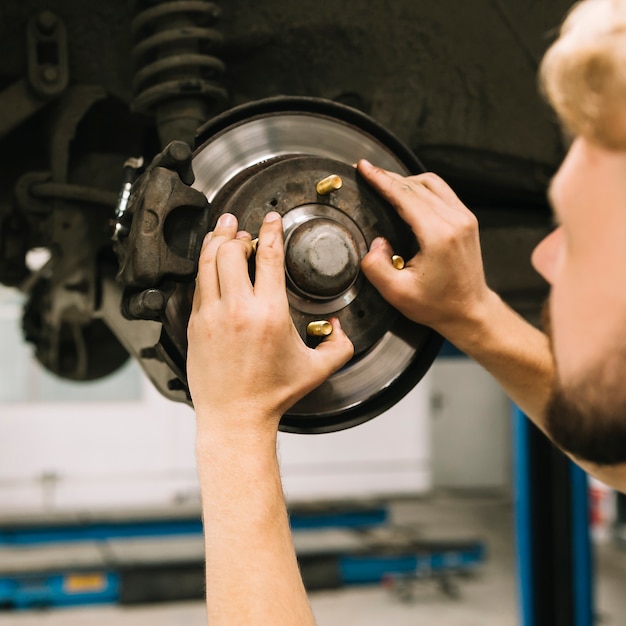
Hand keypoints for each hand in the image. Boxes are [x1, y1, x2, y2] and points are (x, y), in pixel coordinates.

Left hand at [186, 211, 353, 435]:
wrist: (235, 416)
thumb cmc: (273, 394)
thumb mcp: (317, 369)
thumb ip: (339, 346)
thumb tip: (338, 328)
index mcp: (270, 314)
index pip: (268, 257)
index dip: (270, 230)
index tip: (272, 219)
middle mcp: (238, 309)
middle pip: (231, 251)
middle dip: (239, 233)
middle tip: (245, 230)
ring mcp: (212, 315)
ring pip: (207, 261)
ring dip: (216, 240)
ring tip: (224, 230)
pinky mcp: (195, 324)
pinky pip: (198, 283)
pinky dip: (204, 265)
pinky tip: (210, 259)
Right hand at [357, 159, 492, 338]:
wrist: (469, 311)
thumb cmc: (437, 305)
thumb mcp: (397, 293)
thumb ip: (376, 267)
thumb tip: (375, 243)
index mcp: (439, 235)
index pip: (405, 196)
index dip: (381, 180)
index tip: (364, 168)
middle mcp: (455, 221)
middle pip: (416, 186)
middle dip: (389, 178)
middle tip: (368, 173)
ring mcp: (464, 218)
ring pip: (431, 183)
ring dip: (405, 181)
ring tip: (384, 184)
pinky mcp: (467, 220)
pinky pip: (442, 192)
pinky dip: (420, 188)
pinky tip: (406, 193)